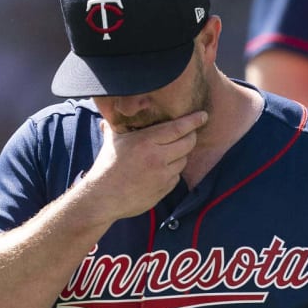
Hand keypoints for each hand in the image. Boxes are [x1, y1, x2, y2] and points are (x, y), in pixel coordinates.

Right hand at [83, 110, 207, 219]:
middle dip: (190, 136)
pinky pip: (177, 177)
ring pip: (184, 160)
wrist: (103, 198)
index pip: (178, 128)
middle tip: (188, 133)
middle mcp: (158, 157)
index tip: (203, 115)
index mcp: (146, 141)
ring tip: (168, 153)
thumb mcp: (112, 140)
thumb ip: (117, 124)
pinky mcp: (164, 189)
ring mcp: (163, 175)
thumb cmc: (106, 167)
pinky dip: (173, 172)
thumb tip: (112, 109)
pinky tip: (161, 170)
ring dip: (180, 155)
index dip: (193, 121)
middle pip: (187, 143)